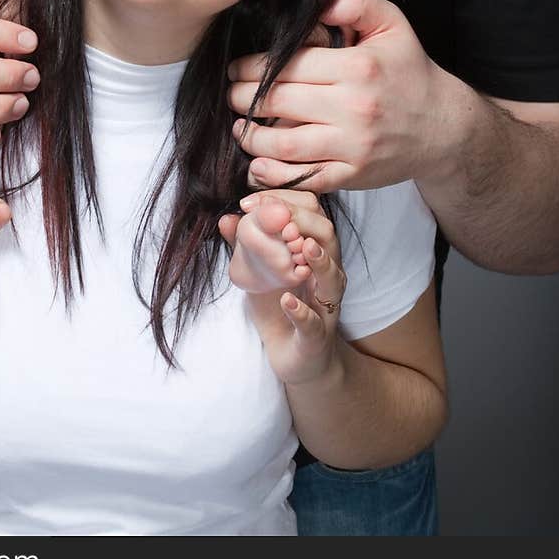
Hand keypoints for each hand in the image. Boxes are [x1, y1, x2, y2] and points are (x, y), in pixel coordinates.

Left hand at [227, 0, 452, 191]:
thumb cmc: (409, 72)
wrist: (443, 127)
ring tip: (239, 127)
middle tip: (231, 94)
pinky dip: (274, 174)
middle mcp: (353, 107)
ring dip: (252, 136)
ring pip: (285, 144)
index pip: (289, 64)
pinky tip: (257, 163)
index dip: (253, 67)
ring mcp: (353, 145)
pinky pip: (304, 176)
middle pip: (279, 102)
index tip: (235, 68)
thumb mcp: (392, 25)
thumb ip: (356, 1)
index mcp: (357, 67)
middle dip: (243, 98)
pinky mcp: (353, 174)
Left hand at [236, 190, 345, 386]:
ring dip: (320, 261)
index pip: (311, 213)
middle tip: (279, 218)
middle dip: (303, 221)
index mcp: (313, 252)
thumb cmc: (280, 307)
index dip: (283, 201)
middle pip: (327, 236)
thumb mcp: (260, 272)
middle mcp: (325, 274)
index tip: (249, 201)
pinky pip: (315, 324)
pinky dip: (302, 312)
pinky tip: (288, 300)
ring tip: (302, 248)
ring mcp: (325, 306)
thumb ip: (245, 245)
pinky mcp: (317, 337)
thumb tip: (226, 218)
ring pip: (333, 277)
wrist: (294, 358)